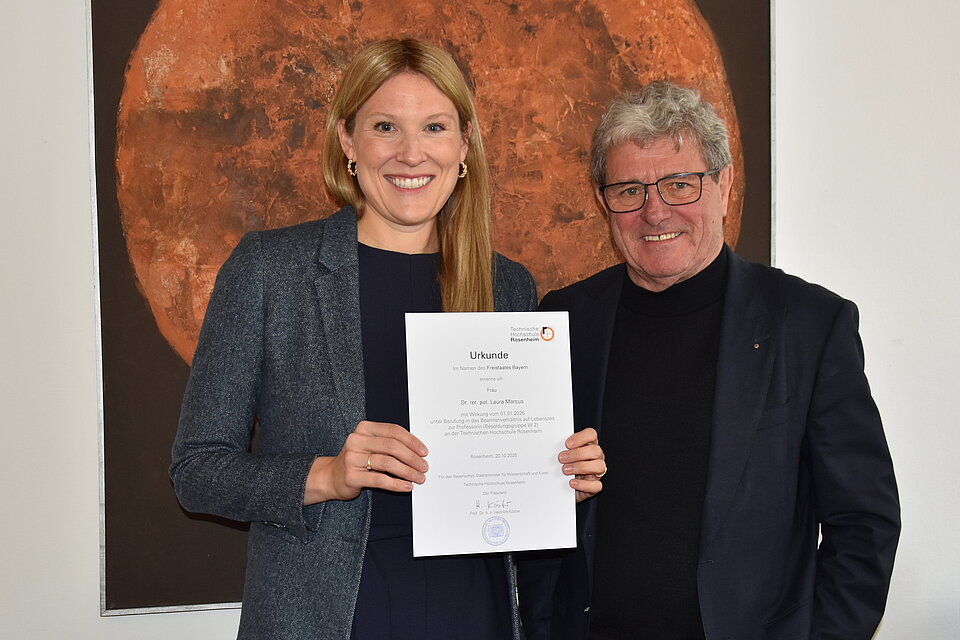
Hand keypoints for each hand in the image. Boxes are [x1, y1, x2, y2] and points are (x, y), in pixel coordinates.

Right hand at [303, 420, 428, 503]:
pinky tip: (407, 486)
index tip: (424, 451)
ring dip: (408, 471)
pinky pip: (380, 479)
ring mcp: (352, 458)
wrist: (332, 476)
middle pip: (392, 446)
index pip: (393, 431)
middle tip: (424, 467)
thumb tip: (418, 451)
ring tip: (419, 478)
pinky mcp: (351, 476)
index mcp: (364, 428)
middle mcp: (356, 440)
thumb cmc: (358, 460)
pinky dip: (397, 484)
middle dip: (412, 458)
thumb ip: (389, 443)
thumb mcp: (371, 446)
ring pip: (388, 462)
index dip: (412, 441)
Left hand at [558, 427, 604, 502]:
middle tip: (562, 458)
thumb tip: (551, 446)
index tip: (568, 444)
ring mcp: (597, 471)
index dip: (581, 438)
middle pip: (595, 450)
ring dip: (580, 467)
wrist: (563, 485)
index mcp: (588, 445)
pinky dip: (583, 484)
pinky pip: (596, 485)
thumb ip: (561, 448)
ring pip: (599, 466)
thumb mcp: (563, 454)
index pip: (591, 434)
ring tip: (566, 470)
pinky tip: (572, 483)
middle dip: (577, 454)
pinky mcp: (595, 485)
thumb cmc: (564, 465)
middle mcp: (596, 456)